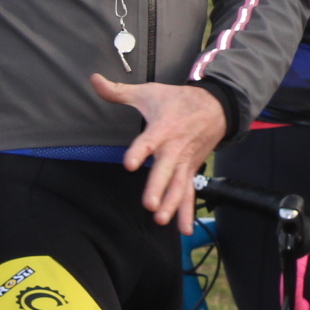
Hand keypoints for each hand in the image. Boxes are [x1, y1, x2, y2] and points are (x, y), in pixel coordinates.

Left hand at [91, 73, 228, 234]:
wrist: (216, 107)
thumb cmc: (177, 100)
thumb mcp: (149, 92)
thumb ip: (119, 91)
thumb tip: (94, 79)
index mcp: (162, 128)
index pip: (148, 141)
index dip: (139, 152)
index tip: (130, 163)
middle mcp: (175, 148)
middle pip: (166, 170)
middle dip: (158, 188)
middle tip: (149, 205)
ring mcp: (185, 163)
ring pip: (179, 186)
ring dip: (172, 204)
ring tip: (160, 220)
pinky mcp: (191, 171)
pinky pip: (189, 194)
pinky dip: (187, 212)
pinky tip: (183, 230)